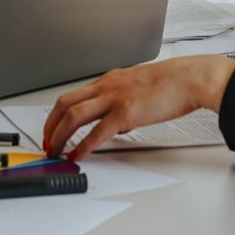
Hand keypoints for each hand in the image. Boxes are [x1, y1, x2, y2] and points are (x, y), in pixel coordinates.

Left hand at [42, 56, 234, 160]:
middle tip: (47, 143)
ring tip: (56, 151)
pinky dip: (83, 145)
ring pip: (74, 115)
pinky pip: (97, 132)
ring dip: (60, 136)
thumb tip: (115, 124)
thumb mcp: (137, 88)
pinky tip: (78, 155)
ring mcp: (114, 99)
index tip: (52, 129)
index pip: (72, 96)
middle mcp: (105, 87)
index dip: (57, 114)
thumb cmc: (169, 84)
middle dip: (51, 125)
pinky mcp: (125, 113)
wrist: (187, 79)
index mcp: (108, 81)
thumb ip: (122, 103)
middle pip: (65, 104)